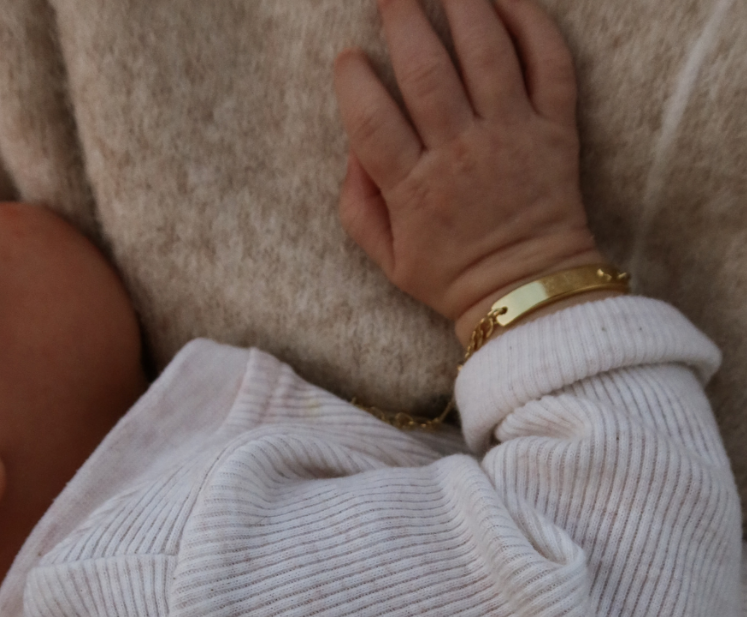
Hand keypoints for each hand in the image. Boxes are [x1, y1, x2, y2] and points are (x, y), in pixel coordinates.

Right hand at [334, 0, 599, 345]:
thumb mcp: (389, 260)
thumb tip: (353, 147)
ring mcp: (512, 137)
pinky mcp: (556, 130)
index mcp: (414, 190)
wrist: (529, 298)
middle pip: (425, 69)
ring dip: (461, 2)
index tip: (348, 58)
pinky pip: (549, 61)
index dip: (353, 79)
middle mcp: (462, 155)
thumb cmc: (454, 277)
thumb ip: (358, 205)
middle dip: (402, 17)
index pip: (372, 119)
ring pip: (485, 50)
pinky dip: (530, 21)